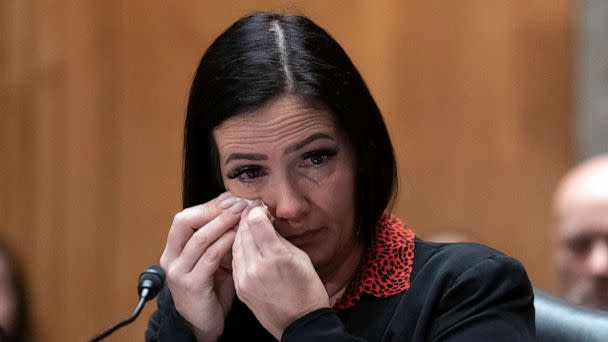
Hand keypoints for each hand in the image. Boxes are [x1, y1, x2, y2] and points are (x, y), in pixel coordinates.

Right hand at [160, 193, 248, 340]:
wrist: (203, 324)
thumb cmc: (211, 290)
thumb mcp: (213, 260)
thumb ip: (219, 240)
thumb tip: (238, 212)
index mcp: (173, 250)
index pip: (185, 218)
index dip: (208, 205)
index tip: (230, 198)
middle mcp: (171, 258)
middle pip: (185, 221)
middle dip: (213, 210)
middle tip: (237, 203)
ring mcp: (179, 272)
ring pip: (199, 237)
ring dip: (222, 222)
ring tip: (241, 213)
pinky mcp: (192, 284)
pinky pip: (209, 257)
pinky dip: (225, 242)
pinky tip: (238, 234)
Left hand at [232, 205, 329, 339]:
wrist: (301, 324)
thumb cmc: (308, 290)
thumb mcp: (300, 258)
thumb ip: (279, 239)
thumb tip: (266, 222)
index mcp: (276, 258)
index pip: (255, 222)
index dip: (257, 211)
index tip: (261, 208)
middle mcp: (257, 268)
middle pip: (243, 232)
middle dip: (247, 220)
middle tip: (252, 212)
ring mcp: (245, 279)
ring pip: (235, 245)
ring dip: (241, 234)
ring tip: (249, 227)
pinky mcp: (240, 288)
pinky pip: (235, 262)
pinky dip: (239, 250)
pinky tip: (246, 246)